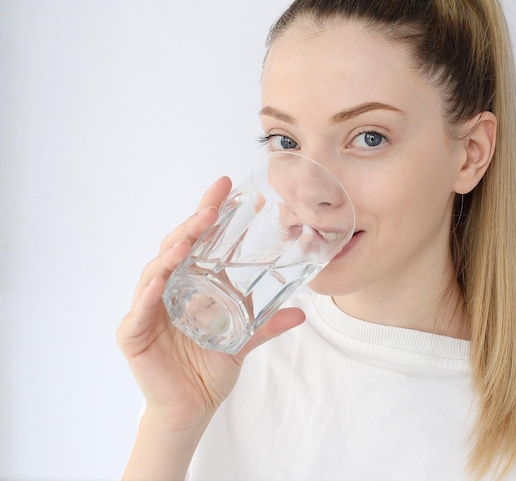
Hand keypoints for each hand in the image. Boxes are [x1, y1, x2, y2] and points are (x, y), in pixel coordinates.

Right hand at [117, 176, 304, 431]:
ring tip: (190, 238)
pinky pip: (140, 309)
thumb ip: (267, 324)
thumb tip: (302, 311)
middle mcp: (167, 288)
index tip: (226, 188)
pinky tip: (159, 279)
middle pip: (177, 247)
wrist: (191, 408)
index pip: (197, 241)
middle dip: (194, 223)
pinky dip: (148, 292)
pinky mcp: (134, 332)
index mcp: (189, 283)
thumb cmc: (208, 368)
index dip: (208, 213)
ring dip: (172, 252)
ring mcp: (148, 308)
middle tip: (212, 205)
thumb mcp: (243, 339)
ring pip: (155, 270)